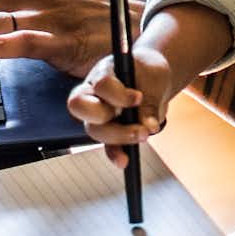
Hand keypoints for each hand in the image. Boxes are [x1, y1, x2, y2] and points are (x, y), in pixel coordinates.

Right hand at [66, 44, 175, 167]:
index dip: (118, 94)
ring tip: (144, 135)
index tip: (139, 97)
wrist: (152, 80)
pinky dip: (115, 155)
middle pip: (81, 107)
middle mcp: (93, 95)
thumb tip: (149, 126)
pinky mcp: (110, 134)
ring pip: (95, 130)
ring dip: (119, 137)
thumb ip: (150, 101)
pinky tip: (124, 161)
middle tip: (135, 122)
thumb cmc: (148, 73)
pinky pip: (107, 147)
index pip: (100, 85)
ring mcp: (98, 116)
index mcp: (101, 75)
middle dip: (105, 116)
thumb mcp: (153, 79)